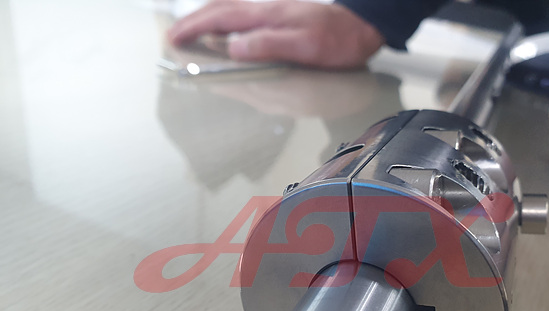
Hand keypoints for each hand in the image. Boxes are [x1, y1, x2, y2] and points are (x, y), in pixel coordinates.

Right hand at [167, 1, 384, 68]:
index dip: (194, 27)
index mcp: (266, 15)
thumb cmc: (336, 40)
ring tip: (192, 32)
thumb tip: (234, 48)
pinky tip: (227, 32)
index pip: (220, 18)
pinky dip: (226, 22)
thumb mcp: (305, 46)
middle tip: (173, 36)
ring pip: (230, 12)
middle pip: (220, 10)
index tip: (174, 38)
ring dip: (207, 19)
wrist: (361, 27)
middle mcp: (265, 10)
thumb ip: (269, 45)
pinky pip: (243, 17)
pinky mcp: (280, 18)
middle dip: (193, 21)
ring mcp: (272, 12)